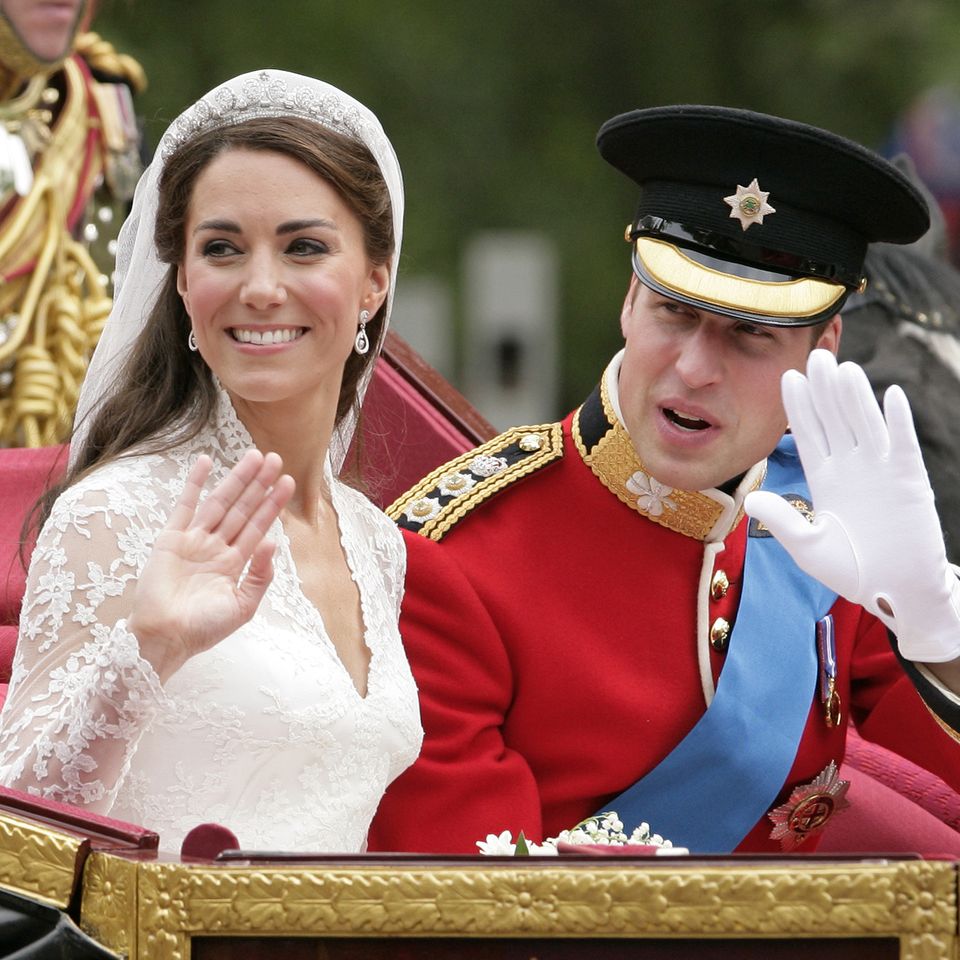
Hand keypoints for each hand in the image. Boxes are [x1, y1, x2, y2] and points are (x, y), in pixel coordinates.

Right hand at [128, 450, 295, 680]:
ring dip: (236, 479)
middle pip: (242, 508)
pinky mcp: (171, 539)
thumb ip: (260, 575)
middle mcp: (216, 548)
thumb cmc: (203, 629)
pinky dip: (194, 483)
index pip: (258, 526)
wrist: (165, 638)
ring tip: (253, 456)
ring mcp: (194, 541)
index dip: (272, 504)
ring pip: (220, 503)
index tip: (288, 482)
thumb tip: (272, 541)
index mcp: (235, 563)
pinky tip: (205, 462)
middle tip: (275, 458)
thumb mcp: (243, 606)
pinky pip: (184, 505)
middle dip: (259, 485)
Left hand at [744, 349, 959, 663]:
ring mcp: (881, 470)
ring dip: (856, 397)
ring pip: (866, 424)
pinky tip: (891, 395)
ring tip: (844, 368)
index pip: (809, 433)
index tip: (788, 377)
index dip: (799, 407)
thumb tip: (750, 498)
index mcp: (824, 478)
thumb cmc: (851, 570)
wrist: (894, 593)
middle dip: (824, 389)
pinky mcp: (910, 480)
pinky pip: (904, 445)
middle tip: (815, 355)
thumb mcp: (808, 546)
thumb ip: (782, 520)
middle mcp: (851, 467)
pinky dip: (899, 421)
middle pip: (835, 419)